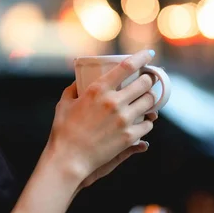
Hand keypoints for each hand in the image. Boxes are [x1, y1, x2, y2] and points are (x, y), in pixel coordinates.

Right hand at [46, 50, 156, 182]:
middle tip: (148, 80)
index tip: (149, 54)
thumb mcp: (64, 104)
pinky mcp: (129, 136)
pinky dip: (147, 121)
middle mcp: (114, 102)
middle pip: (144, 83)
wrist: (68, 159)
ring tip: (147, 99)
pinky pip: (147, 124)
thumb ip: (73, 89)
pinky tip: (143, 120)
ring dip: (150, 98)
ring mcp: (123, 120)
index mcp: (98, 90)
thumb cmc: (63, 130)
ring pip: (149, 102)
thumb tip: (79, 80)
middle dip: (149, 79)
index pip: (127, 66)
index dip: (142, 57)